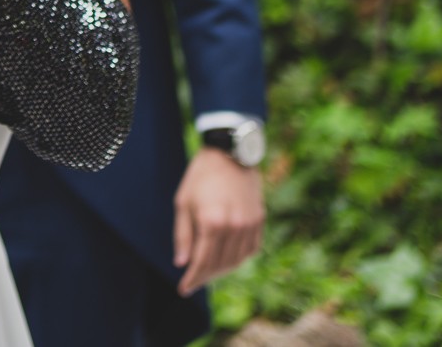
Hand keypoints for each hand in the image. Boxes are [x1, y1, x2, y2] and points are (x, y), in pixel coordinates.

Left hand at [172, 148, 263, 294]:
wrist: (230, 153)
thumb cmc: (201, 176)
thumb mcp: (183, 203)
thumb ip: (183, 235)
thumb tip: (182, 263)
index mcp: (211, 222)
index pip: (202, 262)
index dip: (192, 279)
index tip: (183, 290)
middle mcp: (233, 226)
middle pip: (220, 264)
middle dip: (205, 277)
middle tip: (193, 281)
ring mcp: (249, 224)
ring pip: (237, 260)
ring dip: (222, 270)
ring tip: (208, 272)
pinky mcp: (259, 220)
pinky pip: (251, 249)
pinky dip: (239, 258)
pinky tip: (227, 259)